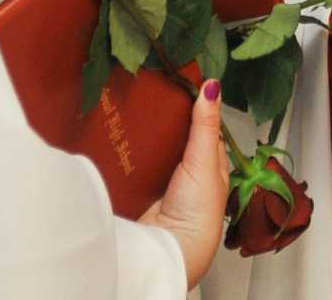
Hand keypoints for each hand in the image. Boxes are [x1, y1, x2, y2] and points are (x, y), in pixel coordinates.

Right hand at [142, 81, 228, 285]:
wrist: (168, 248)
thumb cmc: (196, 208)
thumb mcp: (204, 159)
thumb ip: (205, 125)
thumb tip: (213, 84)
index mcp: (213, 165)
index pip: (206, 129)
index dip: (196, 108)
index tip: (180, 82)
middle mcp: (191, 175)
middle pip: (178, 140)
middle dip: (166, 122)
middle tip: (148, 92)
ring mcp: (167, 185)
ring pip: (157, 153)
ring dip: (147, 139)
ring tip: (129, 110)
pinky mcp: (144, 193)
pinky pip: (137, 168)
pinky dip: (131, 156)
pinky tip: (118, 140)